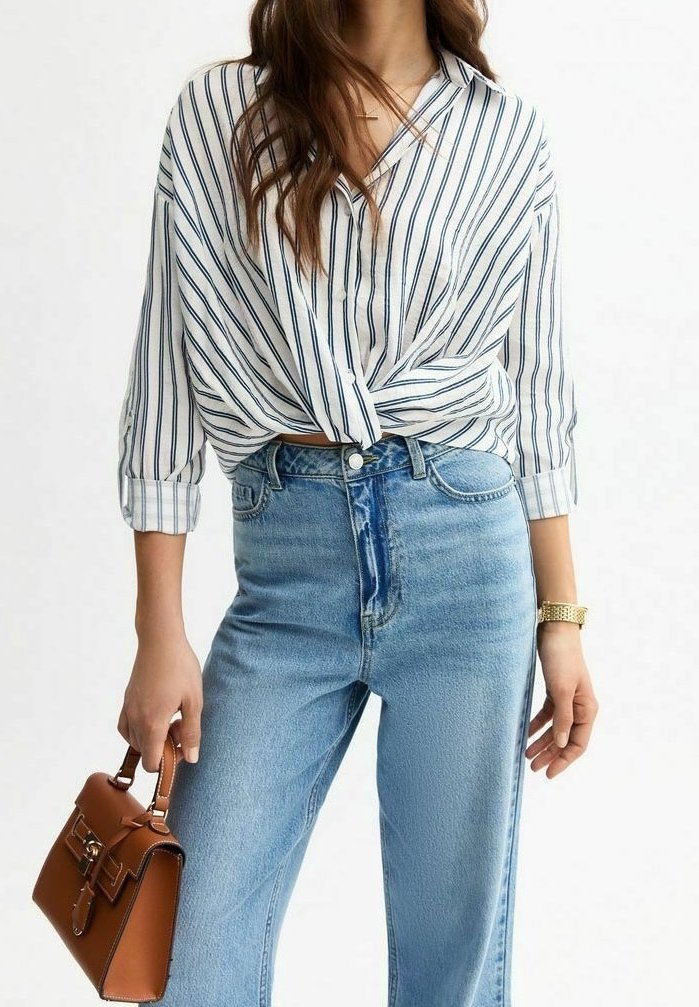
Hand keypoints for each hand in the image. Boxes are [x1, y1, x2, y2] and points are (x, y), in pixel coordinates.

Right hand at [117, 632, 202, 771]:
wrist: (160, 639)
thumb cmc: (180, 667)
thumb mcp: (193, 701)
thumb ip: (192, 732)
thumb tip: (191, 759)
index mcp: (152, 723)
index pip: (151, 763)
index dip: (168, 762)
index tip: (183, 744)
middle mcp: (135, 719)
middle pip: (144, 753)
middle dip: (164, 748)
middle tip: (182, 726)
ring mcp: (128, 709)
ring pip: (135, 740)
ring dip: (152, 738)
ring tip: (171, 718)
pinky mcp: (126, 700)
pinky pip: (126, 727)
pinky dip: (139, 729)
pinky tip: (156, 715)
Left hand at [525, 623, 597, 778]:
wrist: (554, 631)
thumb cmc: (561, 658)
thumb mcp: (561, 690)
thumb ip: (563, 718)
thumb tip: (563, 744)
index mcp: (587, 709)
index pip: (578, 744)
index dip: (564, 760)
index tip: (548, 773)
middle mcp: (580, 707)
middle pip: (566, 739)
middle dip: (550, 755)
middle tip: (533, 768)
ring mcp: (568, 699)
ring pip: (556, 729)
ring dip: (543, 742)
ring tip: (527, 755)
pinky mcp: (556, 691)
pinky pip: (548, 715)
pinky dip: (537, 725)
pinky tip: (526, 734)